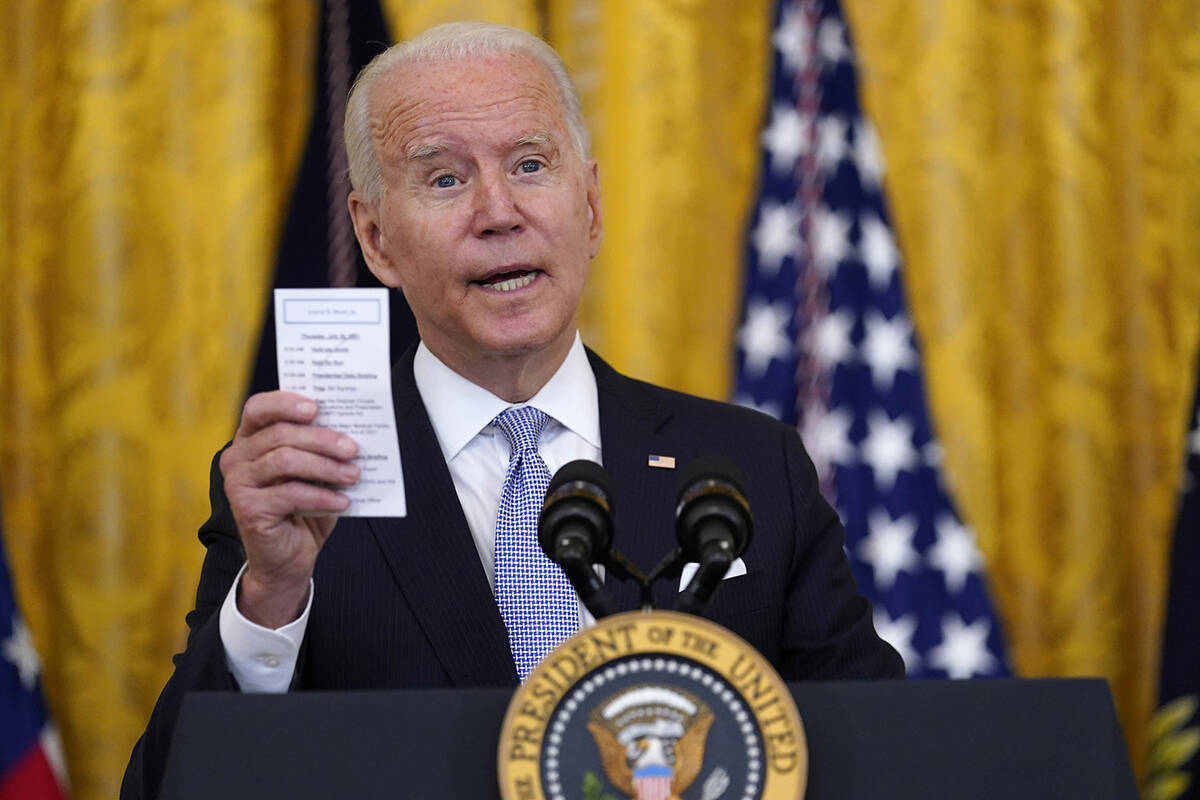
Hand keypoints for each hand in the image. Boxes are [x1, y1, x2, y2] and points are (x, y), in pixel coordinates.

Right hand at [219, 392, 359, 627]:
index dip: (285, 403)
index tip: (317, 407)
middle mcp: (237, 458)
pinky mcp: (247, 509)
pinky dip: (321, 497)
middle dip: (321, 439)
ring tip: (353, 475)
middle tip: (352, 448)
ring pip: (284, 460)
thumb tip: (350, 432)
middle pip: (279, 434)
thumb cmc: (304, 508)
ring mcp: (238, 483)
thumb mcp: (314, 473)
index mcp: (250, 440)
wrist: (289, 557)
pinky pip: (289, 494)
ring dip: (325, 467)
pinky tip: (343, 502)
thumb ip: (321, 450)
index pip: (258, 408)